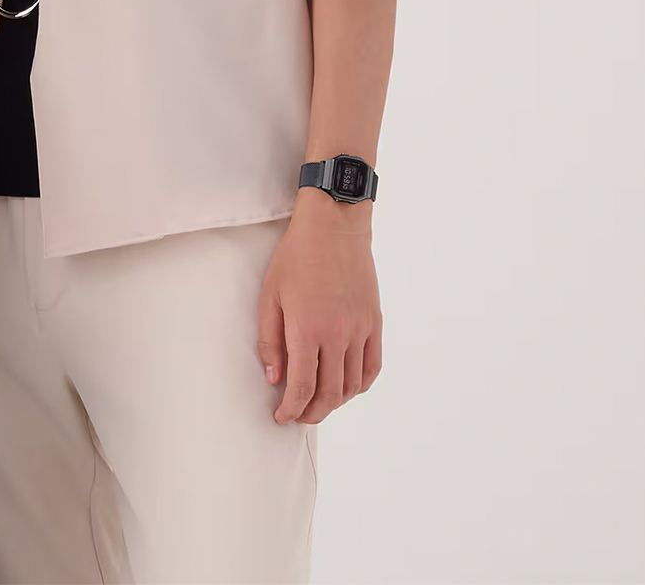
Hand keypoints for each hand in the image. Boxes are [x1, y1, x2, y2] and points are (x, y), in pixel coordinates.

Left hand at [256, 190, 382, 424]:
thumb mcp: (270, 295)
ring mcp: (360, 330)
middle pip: (329, 394)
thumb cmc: (296, 256)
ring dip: (335, 403)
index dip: (291, 408)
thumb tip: (274, 378)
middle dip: (312, 412)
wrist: (334, 227)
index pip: (302, 386)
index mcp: (307, 328)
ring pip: (352, 385)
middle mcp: (337, 335)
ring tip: (318, 405)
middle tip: (298, 417)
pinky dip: (360, 386)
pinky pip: (372, 367)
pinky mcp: (374, 323)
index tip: (281, 417)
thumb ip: (270, 340)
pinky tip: (347, 388)